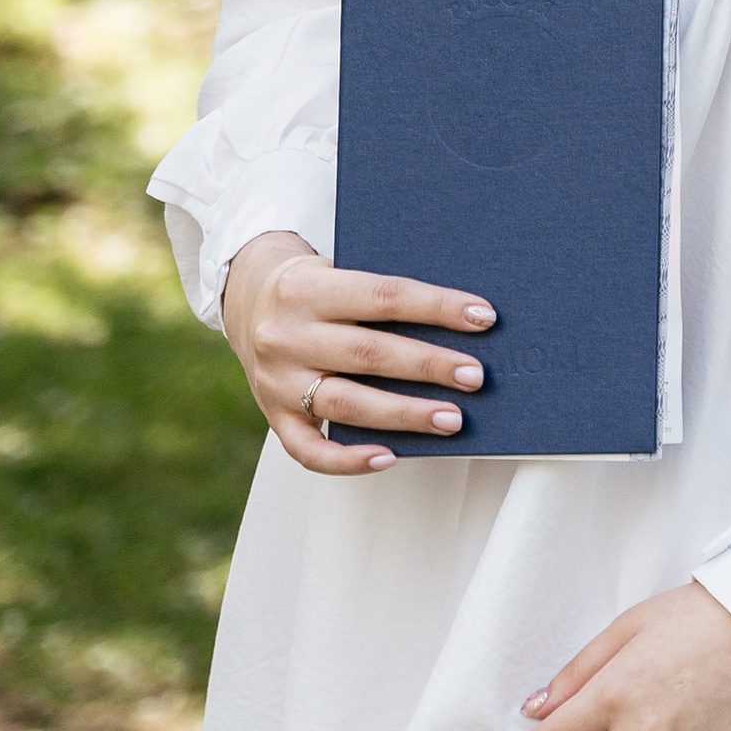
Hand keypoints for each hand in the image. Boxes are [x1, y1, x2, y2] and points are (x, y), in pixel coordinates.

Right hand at [222, 228, 494, 476]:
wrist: (246, 297)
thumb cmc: (316, 286)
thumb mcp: (340, 271)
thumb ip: (384, 298)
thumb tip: (463, 324)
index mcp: (307, 288)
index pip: (384, 296)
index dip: (437, 307)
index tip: (483, 318)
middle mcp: (286, 335)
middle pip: (368, 354)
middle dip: (429, 365)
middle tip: (475, 377)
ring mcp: (276, 380)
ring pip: (347, 403)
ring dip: (405, 414)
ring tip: (452, 419)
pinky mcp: (272, 415)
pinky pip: (309, 449)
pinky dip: (349, 459)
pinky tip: (390, 458)